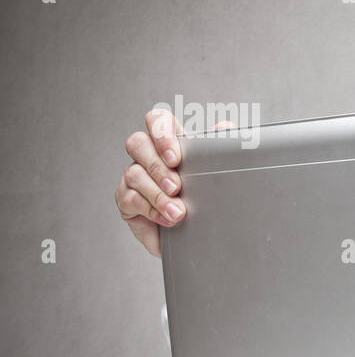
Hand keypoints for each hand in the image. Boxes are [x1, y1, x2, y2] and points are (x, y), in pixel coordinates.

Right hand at [114, 109, 233, 257]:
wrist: (198, 236)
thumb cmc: (204, 200)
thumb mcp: (215, 173)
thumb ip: (219, 147)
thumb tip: (225, 126)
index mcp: (170, 143)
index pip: (157, 120)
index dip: (161, 132)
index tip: (175, 157)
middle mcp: (148, 156)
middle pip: (138, 143)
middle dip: (158, 166)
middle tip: (177, 187)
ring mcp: (134, 177)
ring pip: (134, 173)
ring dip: (158, 195)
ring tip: (178, 212)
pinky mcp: (126, 199)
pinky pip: (129, 198)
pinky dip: (151, 210)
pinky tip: (167, 219)